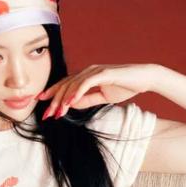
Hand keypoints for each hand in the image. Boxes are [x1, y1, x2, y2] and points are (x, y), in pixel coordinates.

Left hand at [38, 63, 158, 118]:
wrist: (143, 79)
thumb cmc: (124, 86)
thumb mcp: (102, 97)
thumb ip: (87, 100)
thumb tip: (72, 105)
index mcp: (87, 76)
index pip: (66, 84)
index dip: (53, 94)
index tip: (42, 105)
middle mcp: (88, 71)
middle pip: (66, 85)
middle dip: (54, 100)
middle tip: (46, 115)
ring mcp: (96, 71)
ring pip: (74, 85)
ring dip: (64, 100)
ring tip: (57, 113)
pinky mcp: (104, 73)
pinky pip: (86, 83)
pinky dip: (77, 93)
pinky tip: (70, 103)